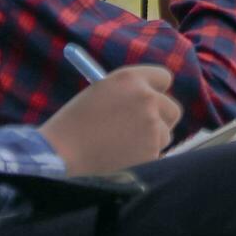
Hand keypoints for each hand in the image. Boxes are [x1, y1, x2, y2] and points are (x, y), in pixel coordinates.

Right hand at [38, 65, 180, 173]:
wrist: (63, 151)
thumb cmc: (75, 122)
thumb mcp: (101, 93)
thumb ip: (128, 93)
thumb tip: (151, 100)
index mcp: (131, 78)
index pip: (164, 78)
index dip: (158, 90)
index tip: (154, 99)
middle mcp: (146, 98)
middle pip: (172, 108)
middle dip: (163, 118)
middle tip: (150, 126)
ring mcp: (152, 125)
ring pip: (165, 134)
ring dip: (151, 140)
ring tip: (121, 145)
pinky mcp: (152, 150)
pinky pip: (156, 153)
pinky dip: (143, 157)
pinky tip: (120, 157)